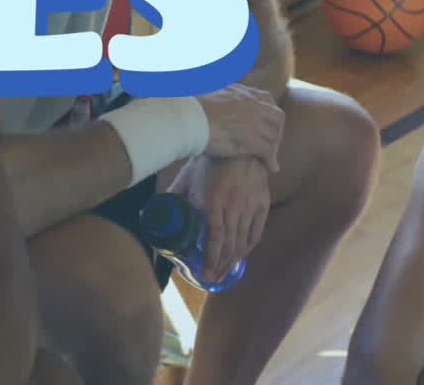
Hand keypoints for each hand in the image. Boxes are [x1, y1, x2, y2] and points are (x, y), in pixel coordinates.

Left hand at [168, 154, 270, 281]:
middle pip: (230, 244)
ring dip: (233, 260)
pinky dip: (248, 247)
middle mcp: (235, 205)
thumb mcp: (188, 176)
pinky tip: (240, 256)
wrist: (239, 144)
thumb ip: (176, 194)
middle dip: (220, 265)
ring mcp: (252, 205)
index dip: (211, 259)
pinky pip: (257, 232)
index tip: (204, 275)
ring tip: (224, 272)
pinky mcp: (263, 204)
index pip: (215, 237)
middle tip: (212, 279)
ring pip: (244, 241)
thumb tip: (160, 210)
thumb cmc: (208, 160)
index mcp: (215, 200)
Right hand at [195, 83, 284, 172]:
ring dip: (274, 147)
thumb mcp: (201, 89)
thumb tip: (203, 85)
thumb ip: (210, 88)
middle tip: (271, 142)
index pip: (265, 99)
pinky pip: (268, 151)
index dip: (269, 111)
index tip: (266, 121)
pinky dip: (272, 160)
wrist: (185, 118)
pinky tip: (272, 167)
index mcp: (240, 92)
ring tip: (270, 157)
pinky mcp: (250, 139)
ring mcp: (253, 121)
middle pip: (277, 117)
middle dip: (277, 130)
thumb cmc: (187, 106)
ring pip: (274, 135)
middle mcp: (251, 104)